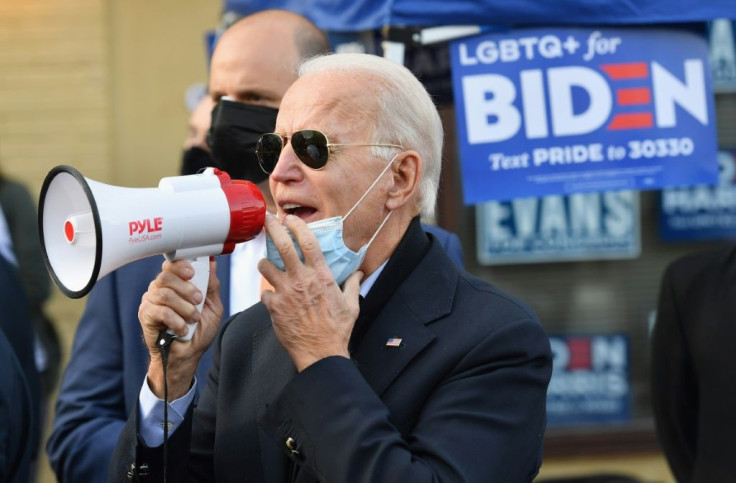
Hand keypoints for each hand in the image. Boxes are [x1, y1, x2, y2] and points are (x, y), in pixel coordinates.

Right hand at [138, 258, 223, 399]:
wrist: (188, 354)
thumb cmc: (199, 330)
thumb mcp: (213, 306)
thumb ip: (211, 285)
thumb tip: (212, 263)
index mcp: (176, 283)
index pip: (172, 264)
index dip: (181, 266)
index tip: (192, 273)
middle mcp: (160, 288)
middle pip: (167, 276)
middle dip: (187, 288)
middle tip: (198, 301)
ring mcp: (151, 301)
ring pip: (164, 294)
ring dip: (184, 307)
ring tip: (194, 319)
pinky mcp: (145, 315)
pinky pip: (160, 311)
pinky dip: (176, 321)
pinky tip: (183, 329)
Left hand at [259, 214, 361, 370]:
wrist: (320, 353)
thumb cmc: (337, 329)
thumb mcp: (351, 305)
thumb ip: (353, 285)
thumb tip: (359, 273)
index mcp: (321, 275)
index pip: (307, 241)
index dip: (297, 225)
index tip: (290, 218)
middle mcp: (301, 280)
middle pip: (282, 246)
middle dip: (272, 228)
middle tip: (266, 220)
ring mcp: (285, 292)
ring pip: (266, 266)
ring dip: (265, 262)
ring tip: (266, 263)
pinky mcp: (274, 307)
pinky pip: (265, 292)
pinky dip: (268, 292)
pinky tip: (273, 296)